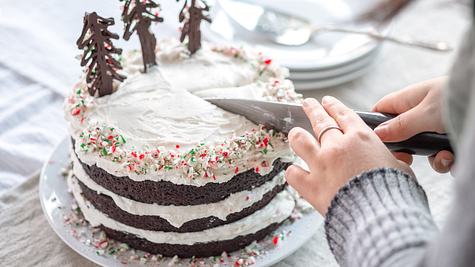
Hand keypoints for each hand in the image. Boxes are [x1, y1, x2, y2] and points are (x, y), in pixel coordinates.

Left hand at [285, 97, 412, 214]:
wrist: (381, 217)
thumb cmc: (395, 193)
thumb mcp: (400, 169)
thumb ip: (394, 160)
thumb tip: (400, 158)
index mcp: (361, 138)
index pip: (343, 114)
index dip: (333, 106)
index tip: (327, 102)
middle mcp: (337, 146)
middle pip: (320, 120)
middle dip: (312, 109)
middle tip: (308, 103)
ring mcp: (321, 164)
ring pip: (300, 139)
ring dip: (296, 135)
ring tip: (294, 132)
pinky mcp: (311, 186)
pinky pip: (293, 173)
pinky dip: (293, 171)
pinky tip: (294, 170)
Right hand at [372, 77, 453, 172]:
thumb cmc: (460, 100)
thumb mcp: (425, 114)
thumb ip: (400, 125)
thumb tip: (377, 134)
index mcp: (411, 99)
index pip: (382, 110)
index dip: (376, 125)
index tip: (376, 143)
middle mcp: (423, 113)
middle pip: (402, 135)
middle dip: (407, 150)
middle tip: (409, 158)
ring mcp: (438, 127)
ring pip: (424, 150)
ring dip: (433, 159)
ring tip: (445, 157)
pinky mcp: (453, 140)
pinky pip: (443, 156)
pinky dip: (449, 160)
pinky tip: (455, 158)